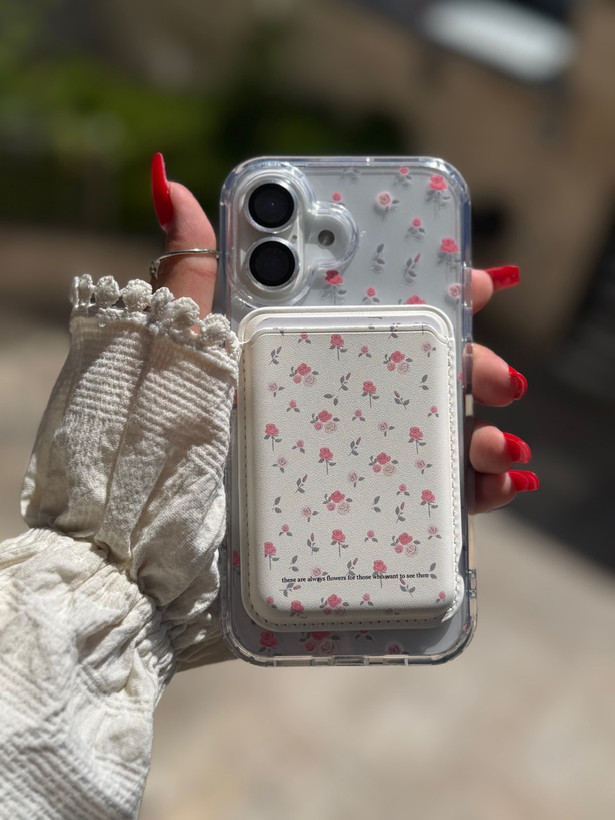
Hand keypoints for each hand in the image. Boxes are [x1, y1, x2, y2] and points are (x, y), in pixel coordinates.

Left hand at [151, 154, 537, 514]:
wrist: (141, 544)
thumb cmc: (154, 441)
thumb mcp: (177, 351)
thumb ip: (188, 277)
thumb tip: (171, 183)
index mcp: (298, 356)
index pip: (377, 312)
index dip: (433, 293)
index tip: (476, 283)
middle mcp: (330, 404)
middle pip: (423, 374)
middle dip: (474, 366)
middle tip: (497, 377)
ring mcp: (347, 460)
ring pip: (438, 436)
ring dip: (486, 431)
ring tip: (497, 442)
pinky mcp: (358, 516)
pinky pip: (433, 502)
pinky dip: (476, 491)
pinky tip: (497, 486)